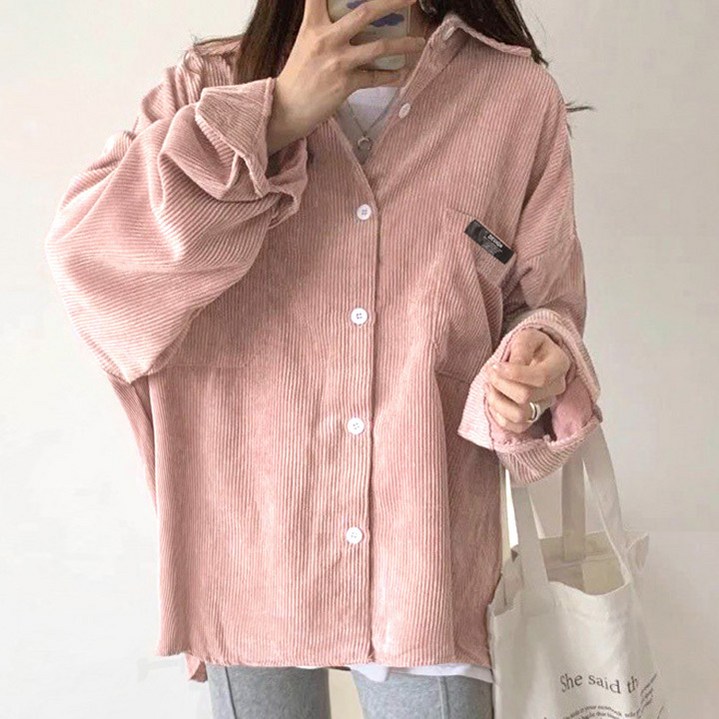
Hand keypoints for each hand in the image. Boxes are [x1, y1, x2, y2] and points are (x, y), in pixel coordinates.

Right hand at [268, 0, 426, 153]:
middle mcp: (327, 38)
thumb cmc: (298, 75)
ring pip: (379, 46)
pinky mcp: (346, 83)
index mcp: (313, 25)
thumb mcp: (305, 42)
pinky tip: (402, 74)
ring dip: (404, 44)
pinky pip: (375, 77)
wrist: (287, 108)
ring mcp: (338, 61)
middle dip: (394, 1)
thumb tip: (350, 17)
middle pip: (366, 11)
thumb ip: (324, 26)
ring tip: (418, 42)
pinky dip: (392, 76)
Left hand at [484, 328, 570, 433]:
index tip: (495, 366)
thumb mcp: (526, 337)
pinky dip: (499, 416)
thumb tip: (513, 366)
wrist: (532, 355)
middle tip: (489, 373)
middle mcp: (556, 388)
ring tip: (489, 386)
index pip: (540, 377)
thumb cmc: (530, 345)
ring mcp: (545, 405)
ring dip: (497, 402)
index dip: (514, 374)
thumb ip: (521, 349)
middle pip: (526, 397)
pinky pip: (517, 427)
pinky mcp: (533, 417)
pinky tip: (493, 399)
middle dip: (501, 385)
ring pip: (521, 415)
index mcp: (559, 365)